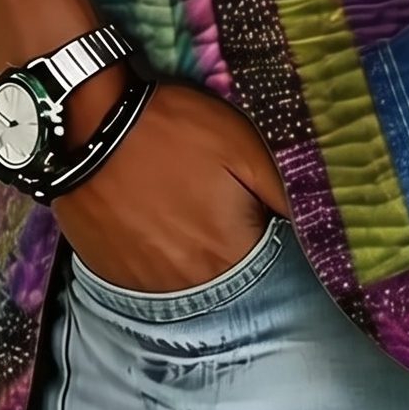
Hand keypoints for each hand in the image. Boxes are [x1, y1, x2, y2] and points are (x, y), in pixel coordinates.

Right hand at [50, 78, 289, 294]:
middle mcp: (188, 284)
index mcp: (229, 255)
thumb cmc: (175, 131)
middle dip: (233, 252)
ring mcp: (144, 284)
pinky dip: (156, 260)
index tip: (261, 216)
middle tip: (217, 208)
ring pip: (184, 285)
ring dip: (193, 259)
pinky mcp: (110, 274)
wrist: (91, 124)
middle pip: (227, 284)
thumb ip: (284, 193)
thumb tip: (317, 228)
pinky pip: (145, 281)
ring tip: (184, 213)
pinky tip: (155, 225)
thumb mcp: (244, 146)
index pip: (267, 272)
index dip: (268, 241)